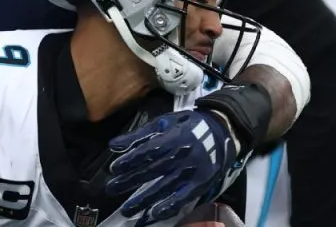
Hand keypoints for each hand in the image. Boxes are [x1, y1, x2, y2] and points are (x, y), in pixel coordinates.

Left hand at [106, 110, 240, 225]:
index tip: (114, 168)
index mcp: (173, 137)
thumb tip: (113, 144)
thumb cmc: (189, 125)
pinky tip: (154, 214)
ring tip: (127, 209)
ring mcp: (192, 172)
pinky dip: (168, 207)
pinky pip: (183, 198)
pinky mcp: (200, 184)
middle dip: (130, 181)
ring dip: (144, 200)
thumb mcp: (165, 122)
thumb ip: (139, 134)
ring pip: (165, 188)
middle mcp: (182, 156)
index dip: (131, 160)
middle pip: (153, 171)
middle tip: (112, 188)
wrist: (223, 132)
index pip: (149, 150)